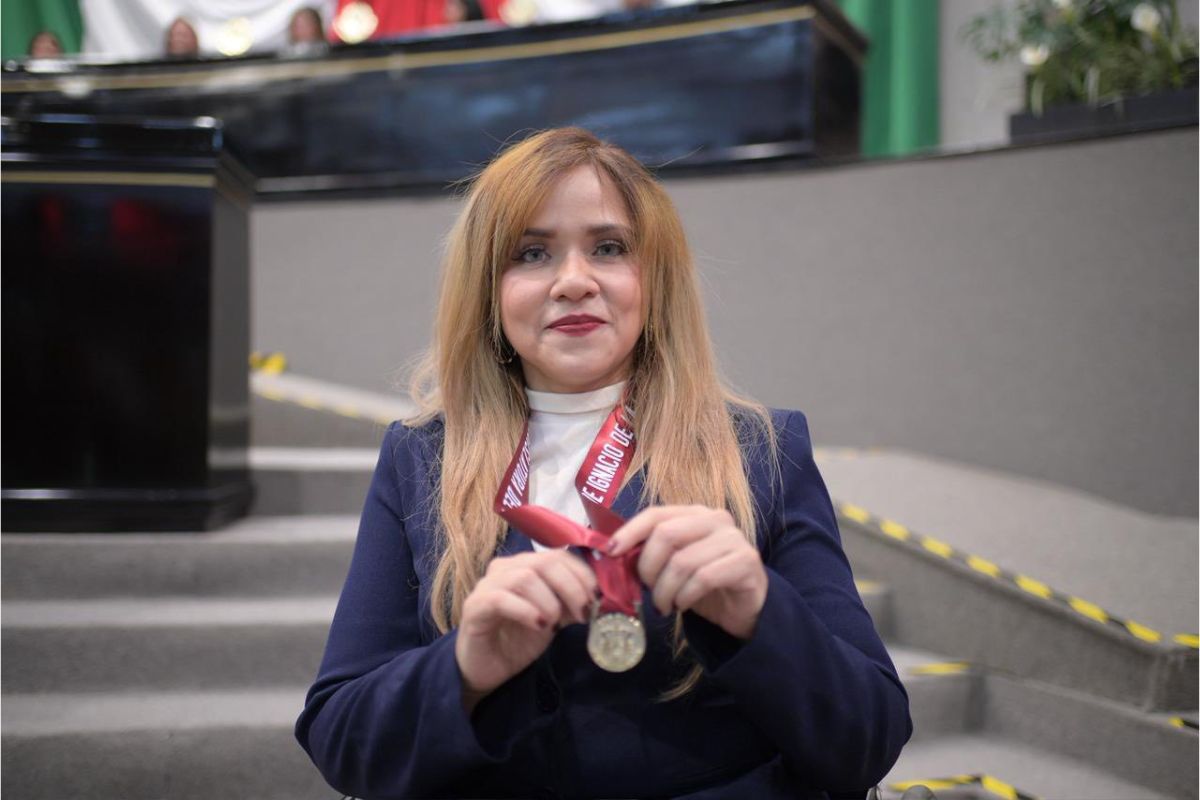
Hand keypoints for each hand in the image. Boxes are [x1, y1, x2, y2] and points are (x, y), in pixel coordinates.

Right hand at [455, 550, 596, 710]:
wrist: (486, 668)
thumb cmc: (519, 640)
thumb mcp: (554, 619)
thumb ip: (572, 604)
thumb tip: (599, 598)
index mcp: (525, 565)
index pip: (559, 556)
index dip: (582, 574)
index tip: (596, 598)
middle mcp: (505, 568)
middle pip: (545, 562)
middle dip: (571, 587)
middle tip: (582, 613)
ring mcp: (487, 585)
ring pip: (525, 577)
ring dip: (549, 602)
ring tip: (555, 624)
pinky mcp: (474, 607)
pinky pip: (500, 599)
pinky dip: (526, 611)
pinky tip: (538, 626)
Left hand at [609, 506, 766, 639]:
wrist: (744, 608)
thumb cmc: (704, 585)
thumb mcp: (674, 565)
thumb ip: (652, 554)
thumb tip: (614, 553)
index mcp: (694, 513)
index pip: (656, 514)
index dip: (630, 531)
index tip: (611, 551)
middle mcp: (715, 519)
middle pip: (666, 534)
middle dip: (649, 567)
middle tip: (648, 591)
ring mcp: (733, 538)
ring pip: (683, 561)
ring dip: (666, 590)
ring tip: (664, 606)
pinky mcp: (745, 561)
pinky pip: (703, 578)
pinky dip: (685, 596)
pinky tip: (683, 606)